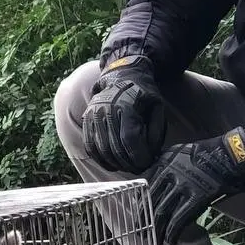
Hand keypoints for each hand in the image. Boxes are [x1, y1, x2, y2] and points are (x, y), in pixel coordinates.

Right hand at [81, 56, 166, 172]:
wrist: (122, 75)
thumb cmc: (143, 93)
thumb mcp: (157, 107)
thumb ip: (156, 131)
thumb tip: (151, 155)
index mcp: (126, 106)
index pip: (130, 139)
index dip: (139, 156)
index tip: (147, 163)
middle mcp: (106, 110)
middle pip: (114, 147)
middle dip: (128, 164)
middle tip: (138, 169)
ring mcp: (93, 115)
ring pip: (100, 149)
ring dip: (115, 164)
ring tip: (127, 167)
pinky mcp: (86, 120)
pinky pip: (89, 145)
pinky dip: (100, 159)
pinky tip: (111, 164)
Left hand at [146, 127, 244, 243]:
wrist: (228, 156)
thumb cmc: (205, 154)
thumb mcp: (178, 152)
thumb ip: (163, 164)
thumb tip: (153, 180)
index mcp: (163, 163)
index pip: (146, 187)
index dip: (141, 204)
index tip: (139, 214)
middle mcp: (169, 175)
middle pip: (151, 202)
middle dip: (145, 219)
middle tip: (142, 231)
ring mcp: (182, 187)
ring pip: (162, 212)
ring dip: (158, 229)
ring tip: (156, 240)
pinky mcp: (196, 199)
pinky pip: (179, 219)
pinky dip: (173, 232)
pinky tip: (171, 240)